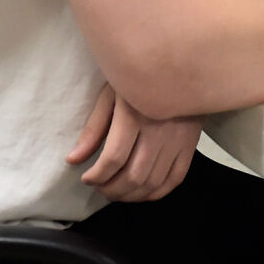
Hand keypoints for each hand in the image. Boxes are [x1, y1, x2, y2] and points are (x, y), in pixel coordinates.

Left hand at [66, 84, 200, 202]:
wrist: (180, 67)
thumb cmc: (138, 79)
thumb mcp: (110, 94)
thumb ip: (93, 129)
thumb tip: (74, 160)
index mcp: (135, 113)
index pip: (114, 158)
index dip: (97, 175)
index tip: (87, 178)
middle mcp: (159, 130)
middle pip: (134, 175)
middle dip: (111, 189)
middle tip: (99, 188)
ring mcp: (178, 139)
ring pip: (153, 182)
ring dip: (131, 196)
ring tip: (116, 192)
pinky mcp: (190, 145)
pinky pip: (175, 179)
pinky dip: (156, 193)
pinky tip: (141, 192)